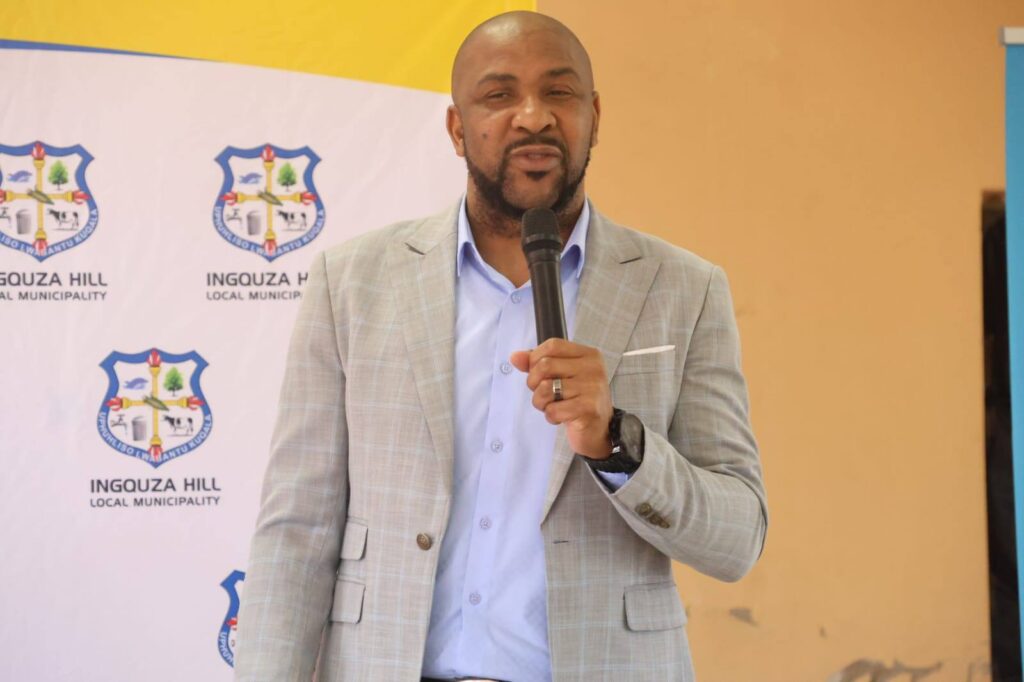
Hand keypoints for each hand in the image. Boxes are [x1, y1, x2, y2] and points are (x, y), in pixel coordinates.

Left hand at [509, 338, 613, 459]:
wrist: (598, 430)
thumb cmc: (578, 400)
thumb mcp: (560, 376)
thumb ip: (538, 364)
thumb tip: (516, 357)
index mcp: (588, 355)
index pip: (552, 345)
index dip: (536, 359)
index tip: (538, 373)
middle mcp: (592, 368)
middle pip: (545, 365)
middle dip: (534, 383)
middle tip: (544, 394)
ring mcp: (592, 388)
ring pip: (545, 388)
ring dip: (541, 402)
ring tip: (554, 406)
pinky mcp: (588, 408)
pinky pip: (553, 410)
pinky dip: (551, 416)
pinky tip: (563, 417)